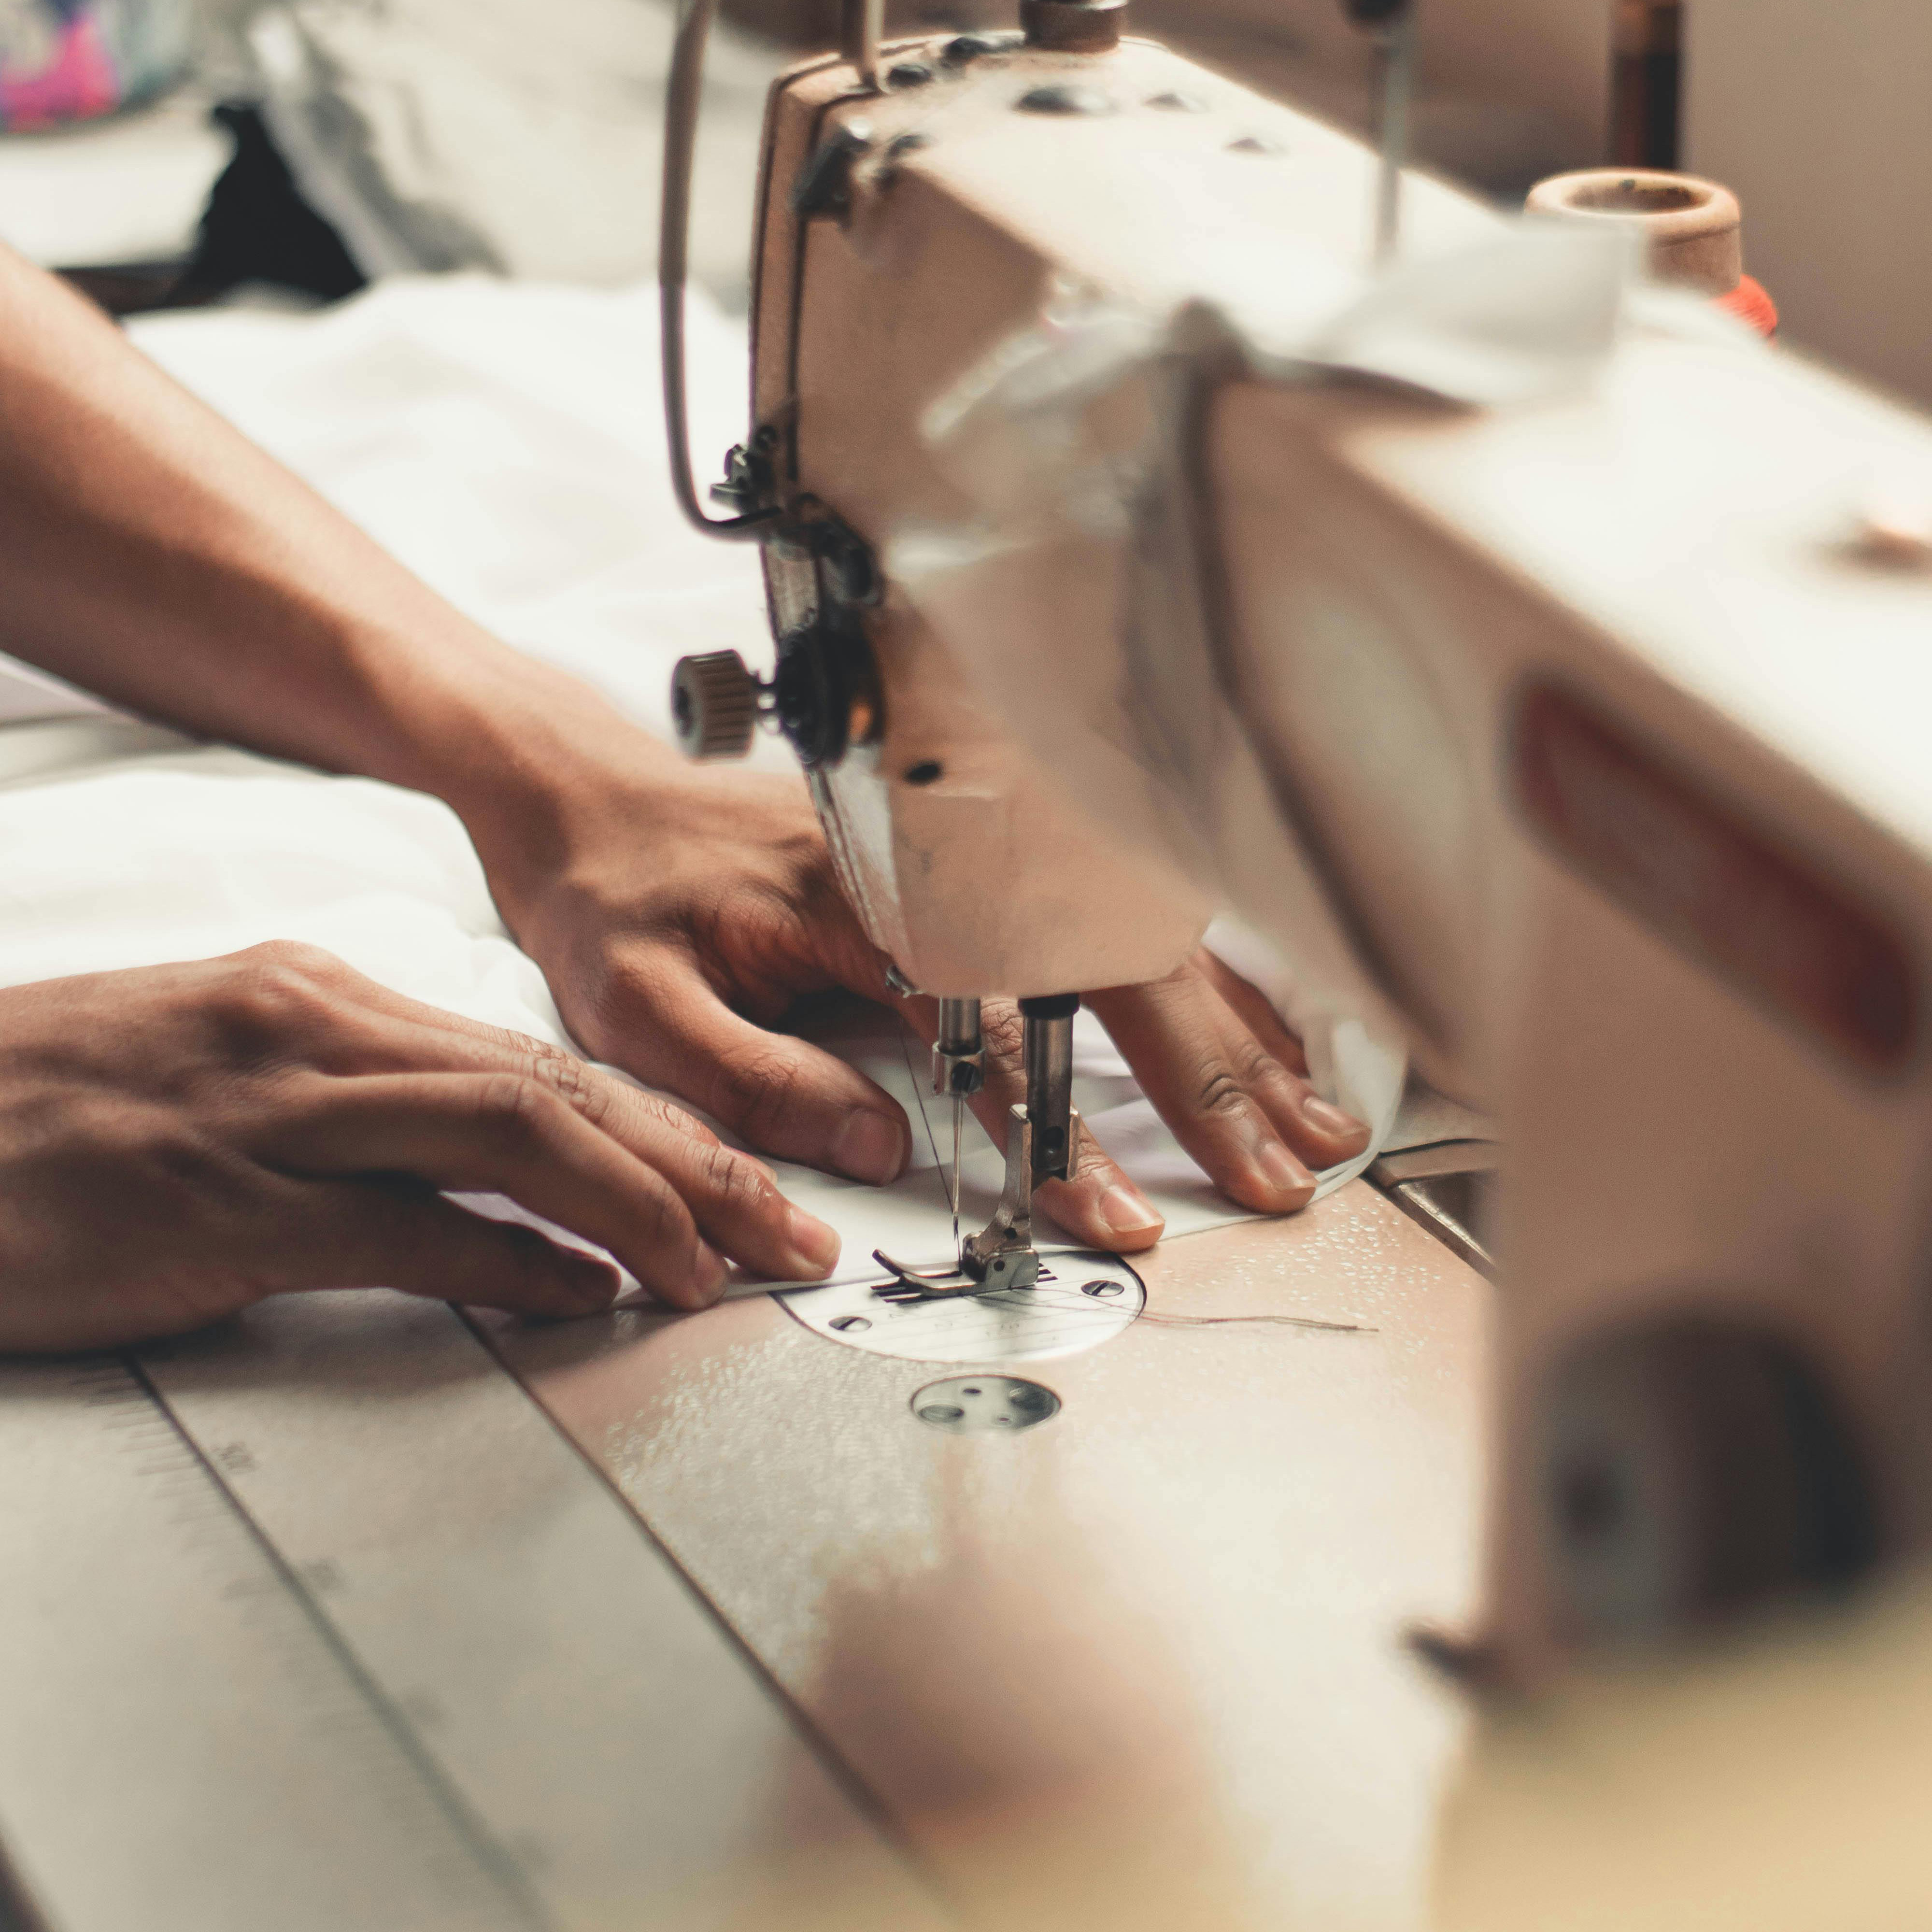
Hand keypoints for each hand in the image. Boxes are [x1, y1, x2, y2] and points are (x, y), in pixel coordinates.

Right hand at [0, 943, 841, 1353]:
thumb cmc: (67, 1113)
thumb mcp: (236, 1073)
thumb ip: (369, 1111)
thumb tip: (504, 1186)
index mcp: (326, 999)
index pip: (544, 1060)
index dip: (669, 1124)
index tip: (749, 1179)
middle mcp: (317, 1038)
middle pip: (557, 1089)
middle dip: (698, 1161)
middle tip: (789, 1231)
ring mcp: (270, 1118)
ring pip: (508, 1137)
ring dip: (639, 1206)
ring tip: (718, 1267)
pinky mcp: (220, 1211)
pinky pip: (402, 1229)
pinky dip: (507, 1264)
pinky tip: (579, 1299)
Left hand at [489, 754, 1371, 1253]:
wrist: (587, 790)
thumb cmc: (612, 893)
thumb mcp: (641, 1007)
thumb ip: (758, 1081)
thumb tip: (880, 1151)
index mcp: (864, 903)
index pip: (1002, 1030)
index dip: (1068, 1135)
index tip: (1120, 1211)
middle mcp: (937, 864)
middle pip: (1112, 967)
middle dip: (1211, 1072)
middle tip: (1280, 1168)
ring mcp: (967, 848)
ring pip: (1133, 933)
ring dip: (1231, 1021)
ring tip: (1308, 1105)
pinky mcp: (975, 853)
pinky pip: (1110, 910)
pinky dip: (1193, 969)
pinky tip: (1252, 1019)